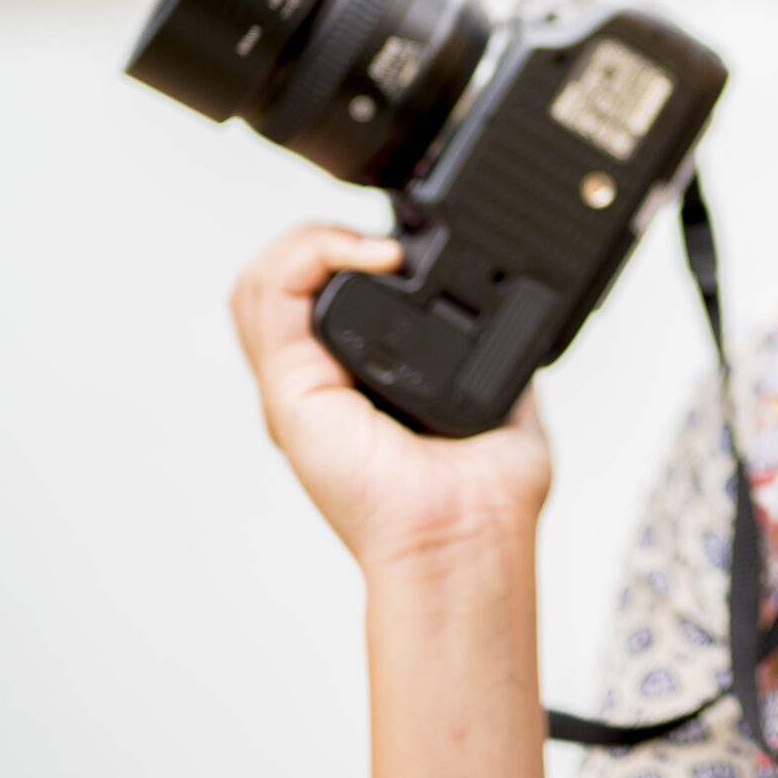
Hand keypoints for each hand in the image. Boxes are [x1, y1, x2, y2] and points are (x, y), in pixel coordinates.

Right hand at [227, 224, 552, 573]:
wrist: (467, 536)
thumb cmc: (485, 498)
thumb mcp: (501, 399)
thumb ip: (497, 354)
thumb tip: (517, 320)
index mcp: (355, 385)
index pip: (317, 298)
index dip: (346, 255)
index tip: (409, 250)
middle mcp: (316, 384)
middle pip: (277, 282)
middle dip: (320, 241)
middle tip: (382, 245)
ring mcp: (297, 386)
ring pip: (260, 282)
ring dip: (310, 241)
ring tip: (369, 246)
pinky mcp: (290, 388)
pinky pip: (270, 295)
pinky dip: (312, 253)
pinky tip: (368, 255)